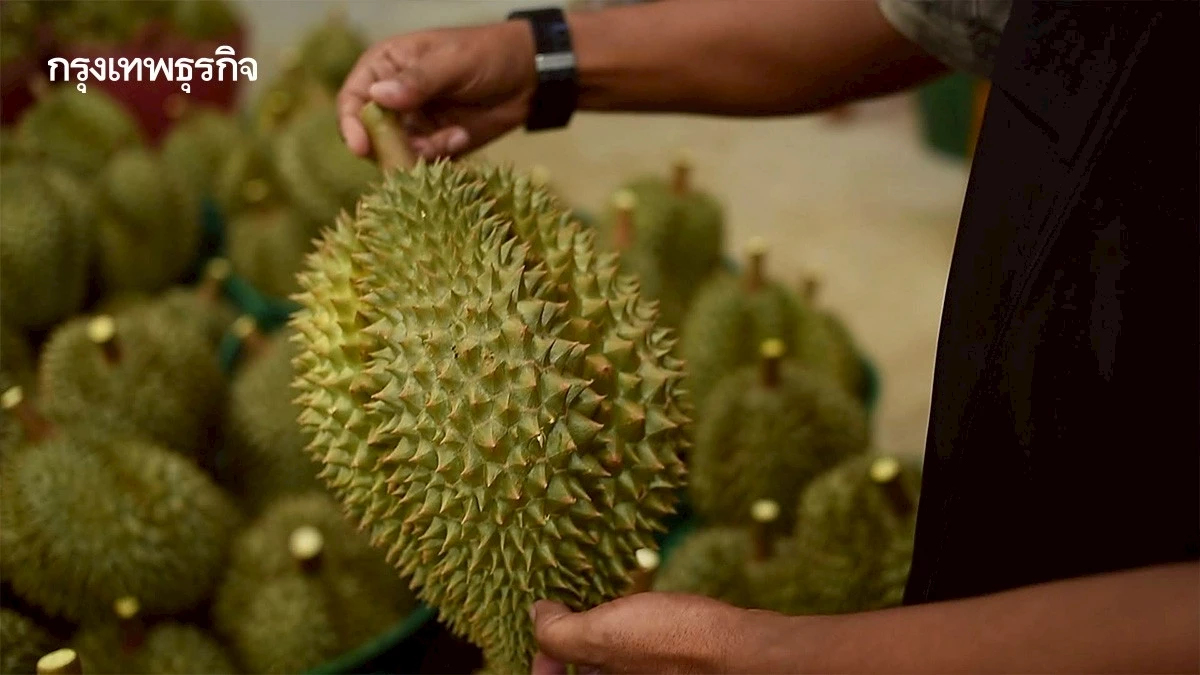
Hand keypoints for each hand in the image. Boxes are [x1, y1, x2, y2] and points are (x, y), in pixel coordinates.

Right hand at [337, 21, 535, 160]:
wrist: (530, 76)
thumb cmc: (488, 55)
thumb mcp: (453, 62)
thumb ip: (417, 81)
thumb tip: (377, 96)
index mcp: (386, 66)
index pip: (353, 98)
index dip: (351, 124)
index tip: (362, 147)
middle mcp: (394, 97)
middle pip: (370, 134)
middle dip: (390, 147)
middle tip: (420, 148)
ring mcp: (414, 122)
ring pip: (397, 153)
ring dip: (421, 153)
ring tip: (453, 137)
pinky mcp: (435, 143)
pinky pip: (423, 161)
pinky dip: (439, 156)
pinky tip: (461, 137)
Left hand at [530, 592, 799, 673]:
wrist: (741, 650)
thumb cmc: (674, 645)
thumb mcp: (602, 633)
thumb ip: (559, 632)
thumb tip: (537, 615)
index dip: (543, 660)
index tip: (546, 624)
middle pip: (583, 674)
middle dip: (569, 647)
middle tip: (568, 609)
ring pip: (608, 664)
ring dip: (598, 637)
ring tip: (597, 603)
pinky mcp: (668, 668)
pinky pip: (634, 656)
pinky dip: (626, 634)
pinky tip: (633, 608)